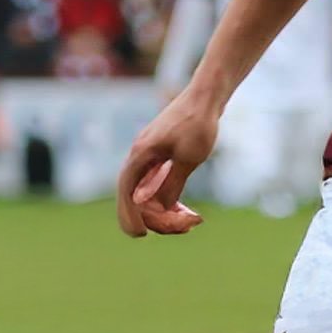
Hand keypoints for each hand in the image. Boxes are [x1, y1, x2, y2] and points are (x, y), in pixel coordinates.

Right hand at [116, 89, 216, 235]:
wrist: (206, 98)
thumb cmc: (198, 124)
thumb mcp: (189, 158)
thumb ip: (172, 183)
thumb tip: (160, 208)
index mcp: (141, 155)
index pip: (126, 191)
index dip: (129, 215)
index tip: (141, 234)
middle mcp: (140, 156)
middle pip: (136, 197)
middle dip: (157, 217)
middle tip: (185, 228)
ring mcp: (149, 157)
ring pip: (148, 194)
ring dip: (166, 211)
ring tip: (192, 221)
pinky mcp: (160, 158)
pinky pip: (157, 186)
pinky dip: (169, 200)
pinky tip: (186, 211)